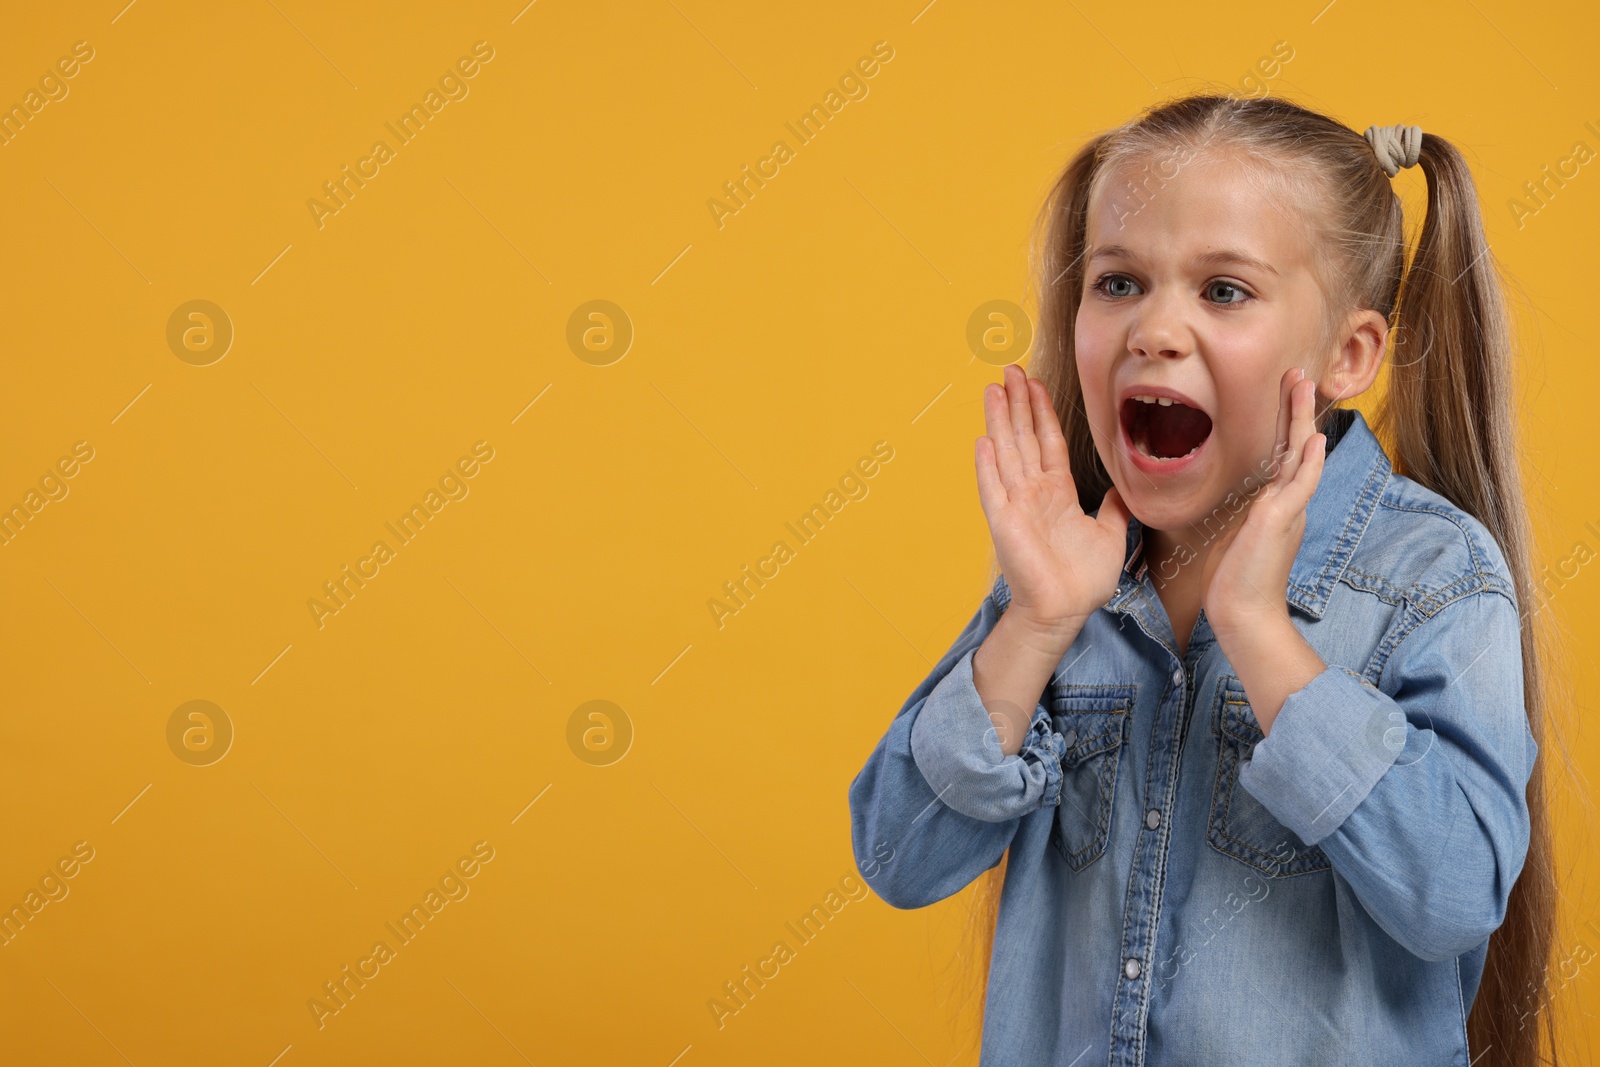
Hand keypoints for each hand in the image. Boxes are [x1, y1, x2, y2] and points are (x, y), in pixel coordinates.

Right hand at [975, 364, 1131, 640]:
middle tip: (1008, 369)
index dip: (1040, 412)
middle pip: (1023, 437)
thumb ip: (1114, 507)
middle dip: (1017, 403)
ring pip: (1006, 453)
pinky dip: (987, 466)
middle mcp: (1033, 493)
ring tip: (993, 389)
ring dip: (999, 421)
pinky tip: (982, 441)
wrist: (1064, 611)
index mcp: (1057, 492)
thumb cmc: (1083, 579)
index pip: (1047, 442)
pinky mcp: (1004, 524)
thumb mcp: (1110, 534)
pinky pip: (993, 489)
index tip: (1033, 383)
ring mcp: (1016, 505)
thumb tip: (1125, 487)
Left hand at [1201, 367, 1325, 643]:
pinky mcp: (1280, 522)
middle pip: (1296, 446)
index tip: (1283, 395)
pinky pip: (1300, 485)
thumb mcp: (1234, 538)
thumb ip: (1242, 517)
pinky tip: (1315, 440)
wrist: (1243, 613)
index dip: (1284, 425)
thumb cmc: (1234, 581)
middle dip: (1296, 409)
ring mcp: (1287, 511)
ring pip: (1300, 456)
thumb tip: (1235, 508)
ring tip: (1302, 385)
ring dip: (1301, 420)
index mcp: (1275, 506)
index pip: (1282, 456)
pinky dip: (1308, 463)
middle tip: (1297, 373)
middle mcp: (1286, 504)